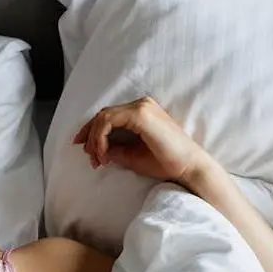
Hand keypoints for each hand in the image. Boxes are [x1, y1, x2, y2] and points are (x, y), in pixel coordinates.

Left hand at [73, 97, 210, 182]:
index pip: (109, 116)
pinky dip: (100, 137)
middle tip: (90, 157)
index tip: (84, 149)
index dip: (91, 131)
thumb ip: (114, 149)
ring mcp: (141, 107)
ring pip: (103, 116)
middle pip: (103, 114)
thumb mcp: (132, 155)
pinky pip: (109, 121)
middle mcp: (141, 104)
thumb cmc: (165, 162)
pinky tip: (103, 154)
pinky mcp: (141, 115)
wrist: (188, 167)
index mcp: (141, 111)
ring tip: (98, 159)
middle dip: (90, 135)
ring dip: (94, 138)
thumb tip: (96, 150)